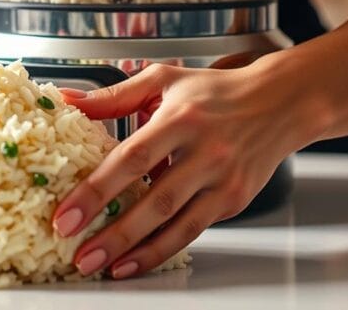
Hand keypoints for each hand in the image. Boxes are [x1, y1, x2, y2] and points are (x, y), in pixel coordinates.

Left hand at [52, 61, 324, 278]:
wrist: (280, 102)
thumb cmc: (216, 91)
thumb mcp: (163, 80)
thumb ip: (113, 95)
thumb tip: (67, 100)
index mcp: (182, 119)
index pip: (132, 158)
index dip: (97, 190)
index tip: (67, 214)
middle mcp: (206, 152)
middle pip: (155, 200)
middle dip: (114, 233)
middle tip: (79, 252)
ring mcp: (223, 180)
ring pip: (178, 225)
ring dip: (138, 251)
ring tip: (103, 266)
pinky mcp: (233, 200)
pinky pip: (194, 230)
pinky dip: (163, 249)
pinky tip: (136, 260)